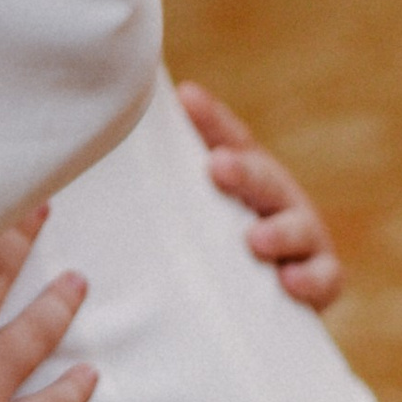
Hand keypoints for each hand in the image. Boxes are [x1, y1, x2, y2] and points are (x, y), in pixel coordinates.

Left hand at [178, 82, 342, 309]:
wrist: (259, 303)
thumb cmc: (208, 244)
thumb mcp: (186, 208)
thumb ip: (158, 180)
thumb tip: (77, 152)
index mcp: (241, 171)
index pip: (227, 137)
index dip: (210, 118)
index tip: (186, 98)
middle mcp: (274, 196)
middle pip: (261, 175)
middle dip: (242, 171)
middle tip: (219, 167)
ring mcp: (303, 235)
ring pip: (296, 224)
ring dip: (278, 230)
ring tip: (255, 239)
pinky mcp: (321, 277)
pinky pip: (323, 277)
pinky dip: (310, 279)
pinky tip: (289, 282)